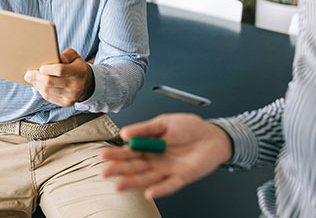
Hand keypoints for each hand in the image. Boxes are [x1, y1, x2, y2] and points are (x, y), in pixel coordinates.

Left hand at [24, 48, 94, 106]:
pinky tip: (38, 84)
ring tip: (31, 78)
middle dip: (36, 77)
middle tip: (28, 73)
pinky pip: (49, 97)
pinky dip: (41, 90)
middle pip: (50, 82)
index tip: (40, 67)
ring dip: (36, 84)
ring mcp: (71, 96)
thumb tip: (58, 58)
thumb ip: (67, 54)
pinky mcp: (66, 103)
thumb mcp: (75, 56)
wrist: (86, 84)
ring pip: (47, 91)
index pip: (60, 70)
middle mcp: (76, 86)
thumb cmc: (76, 66)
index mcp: (79, 72)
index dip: (48, 69)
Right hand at [100, 113, 232, 198]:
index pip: (129, 151)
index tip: (103, 155)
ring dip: (133, 182)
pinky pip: (169, 186)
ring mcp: (167, 170)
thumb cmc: (190, 127)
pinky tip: (149, 193)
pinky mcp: (181, 177)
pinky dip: (160, 190)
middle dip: (119, 169)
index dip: (116, 154)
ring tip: (118, 185)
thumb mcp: (164, 122)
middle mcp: (156, 160)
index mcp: (149, 145)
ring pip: (147, 178)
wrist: (212, 135)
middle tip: (105, 171)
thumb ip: (145, 129)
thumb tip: (125, 133)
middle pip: (134, 166)